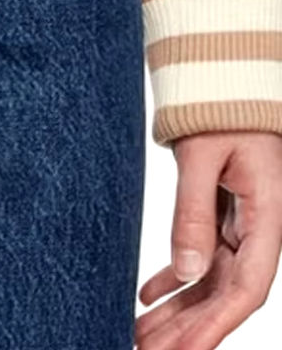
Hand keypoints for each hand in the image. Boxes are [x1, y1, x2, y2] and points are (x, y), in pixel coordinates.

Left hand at [135, 130, 281, 348]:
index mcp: (267, 219)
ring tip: (140, 334)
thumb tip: (189, 270)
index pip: (246, 289)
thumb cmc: (222, 111)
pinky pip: (198, 258)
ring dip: (177, 311)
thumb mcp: (203, 157)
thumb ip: (194, 210)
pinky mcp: (221, 216)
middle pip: (224, 294)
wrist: (225, 83)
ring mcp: (240, 226)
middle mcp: (257, 230)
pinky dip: (172, 280)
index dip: (214, 326)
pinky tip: (146, 297)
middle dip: (187, 330)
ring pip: (208, 281)